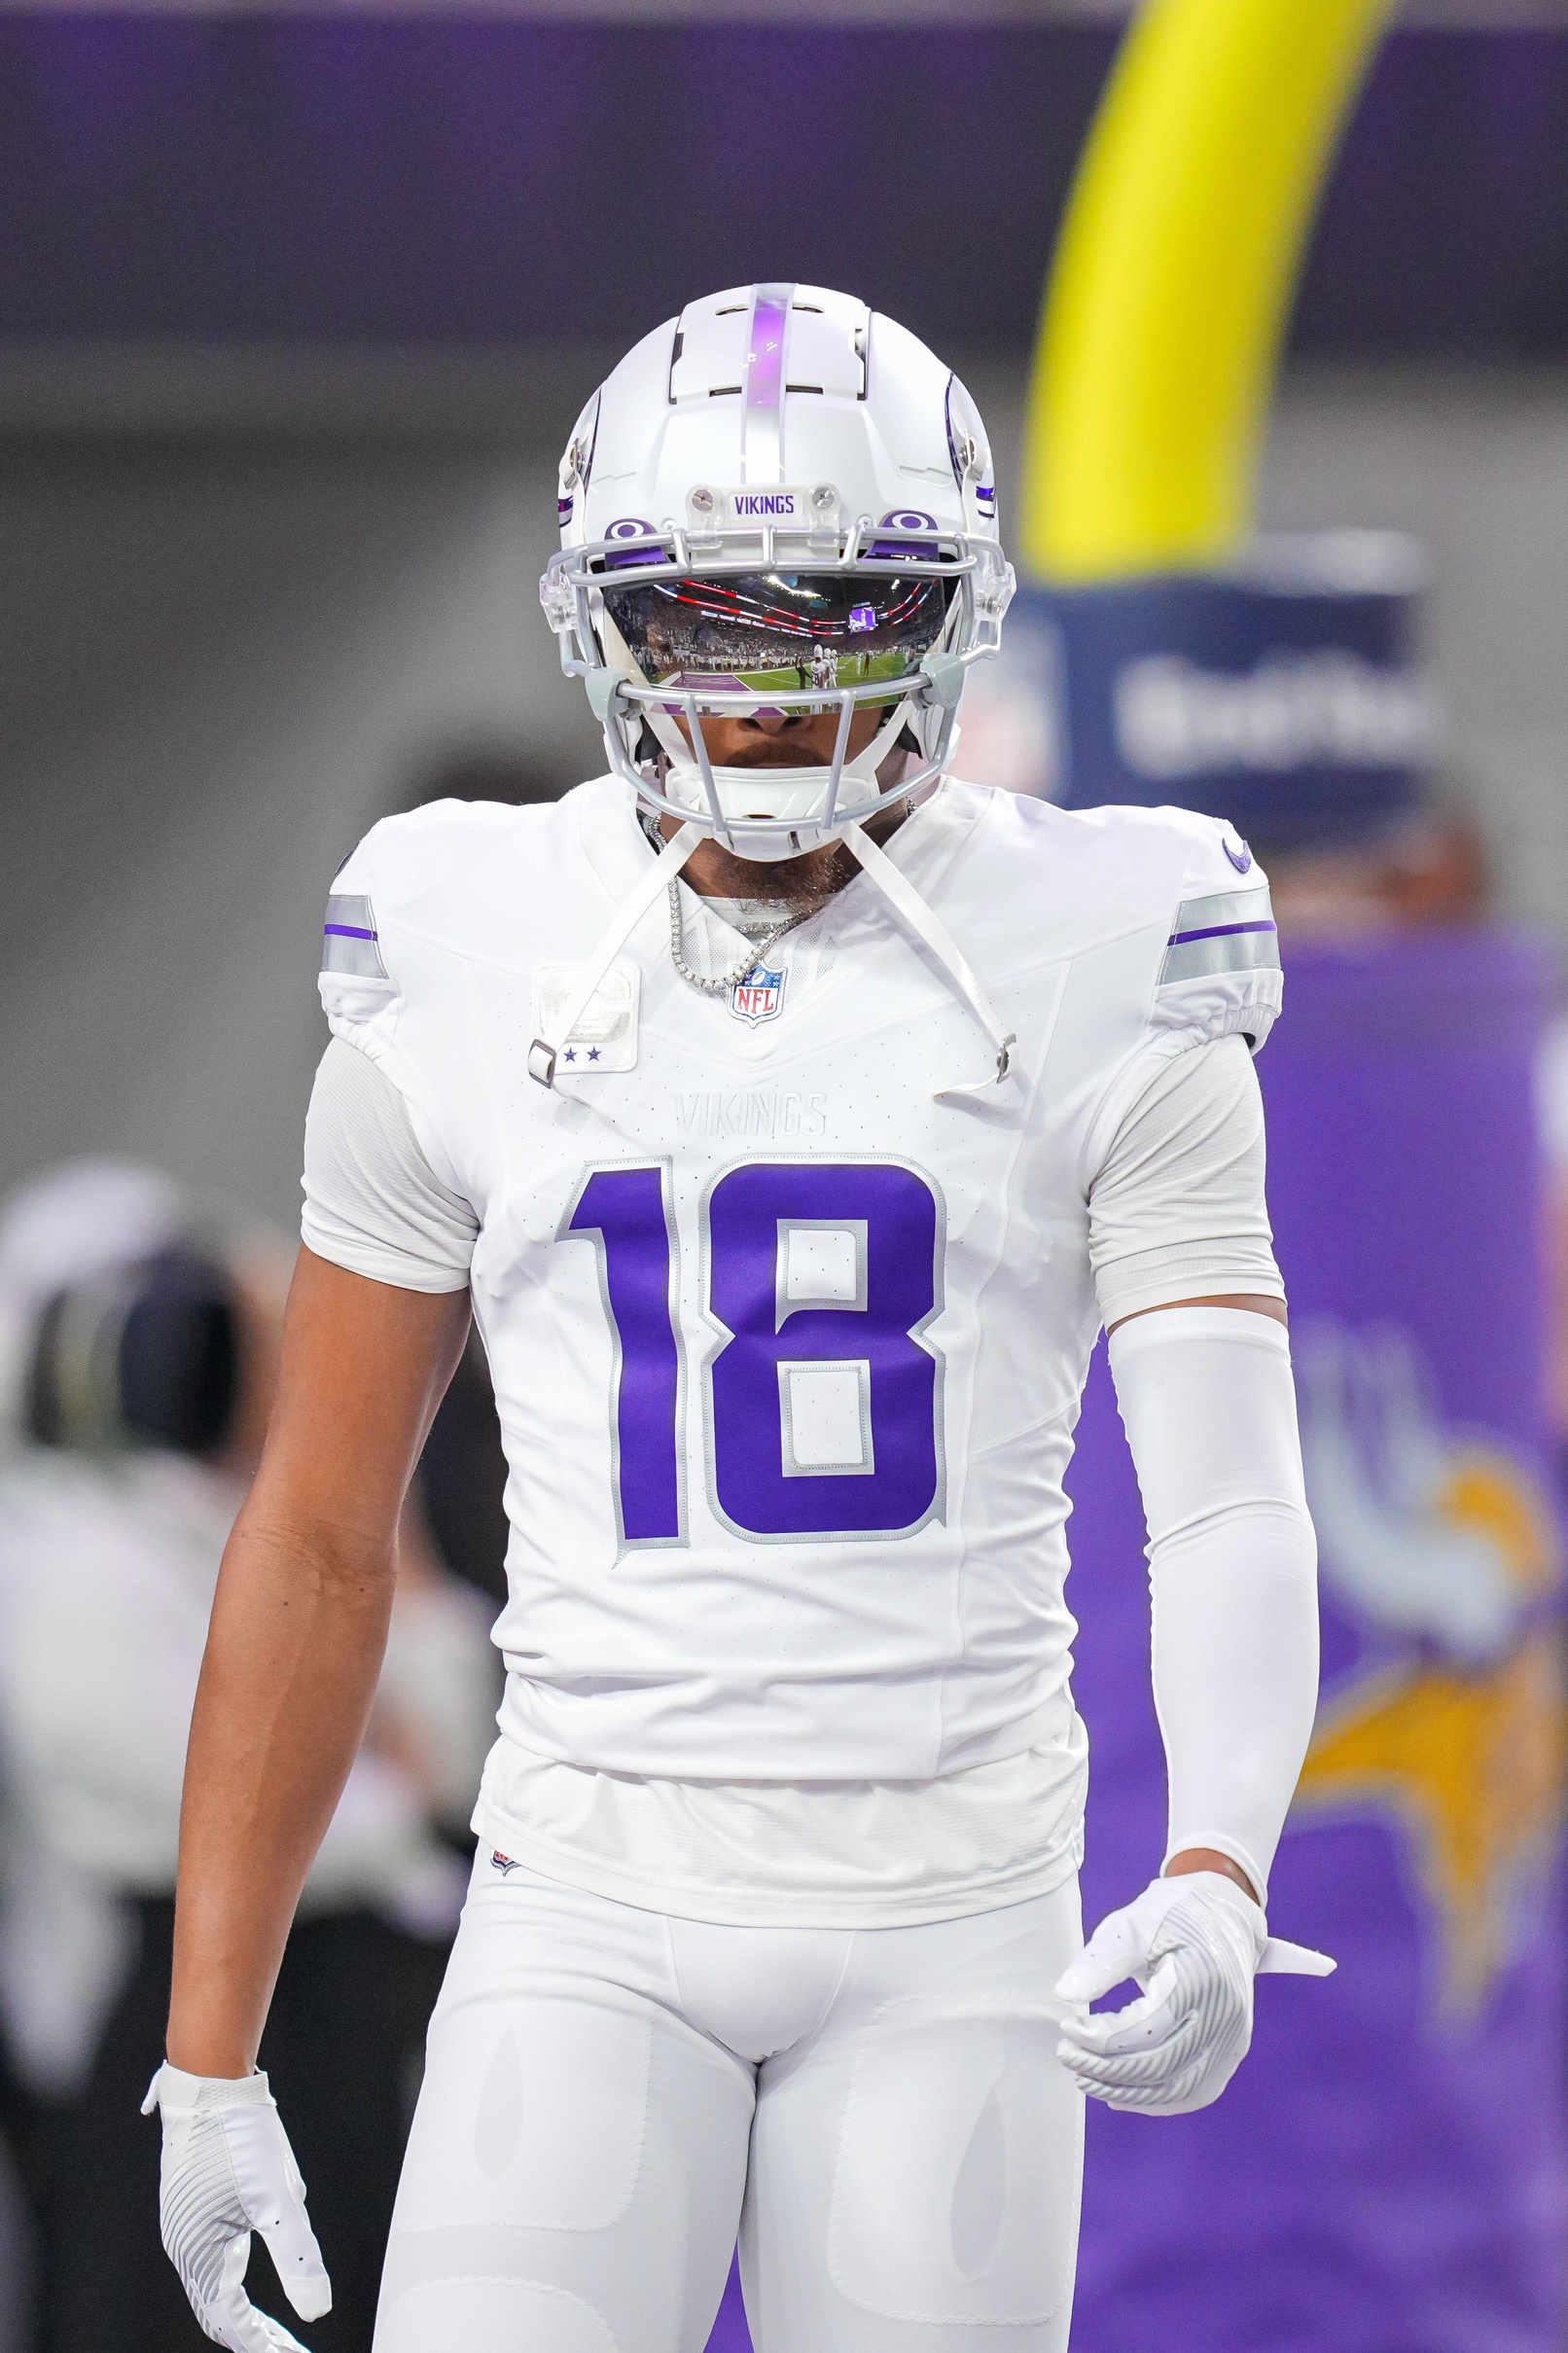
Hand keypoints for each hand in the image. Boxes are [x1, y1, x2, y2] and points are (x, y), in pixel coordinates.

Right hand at [142, 2064, 331, 2349]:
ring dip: (239, 2313)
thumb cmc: (243, 2137)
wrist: (209, 2083)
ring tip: (272, 2330)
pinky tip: (246, 2276)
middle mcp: (184, 2246)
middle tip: (288, 2349)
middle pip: (216, 2312)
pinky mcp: (187, 2208)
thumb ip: (299, 2258)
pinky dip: (228, 2283)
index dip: (262, 2344)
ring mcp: (182, 2227)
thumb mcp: (280, 2199)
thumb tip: (319, 2313)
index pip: (231, 2321)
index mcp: (202, 2252)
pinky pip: (206, 2260)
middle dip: (253, 2336)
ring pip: (209, 2288)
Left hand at [1054, 1871, 1333, 2115]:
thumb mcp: (1133, 1924)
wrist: (1222, 1917)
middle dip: (1106, 2068)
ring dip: (1125, 2091)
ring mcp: (1232, 2040)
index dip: (1101, 2038)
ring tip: (1084, 2076)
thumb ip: (1102, 1959)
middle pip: (1162, 2065)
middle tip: (1068, 2055)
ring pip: (1177, 2088)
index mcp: (1202, 1977)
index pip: (1147, 2028)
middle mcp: (1226, 2016)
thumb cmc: (1173, 1917)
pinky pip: (1192, 2092)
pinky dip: (1153, 2099)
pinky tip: (1118, 2091)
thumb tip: (1067, 1993)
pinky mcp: (1229, 2053)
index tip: (1067, 2027)